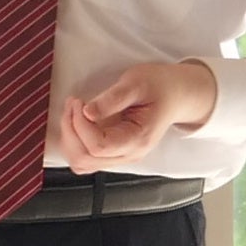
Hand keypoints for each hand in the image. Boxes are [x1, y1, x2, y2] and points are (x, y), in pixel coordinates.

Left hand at [61, 61, 218, 171]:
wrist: (175, 94)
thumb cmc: (160, 86)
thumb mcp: (137, 82)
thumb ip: (113, 98)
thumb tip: (88, 112)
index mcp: (138, 139)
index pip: (98, 146)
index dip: (80, 125)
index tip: (78, 102)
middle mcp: (129, 154)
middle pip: (85, 159)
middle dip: (70, 130)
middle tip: (73, 103)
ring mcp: (120, 156)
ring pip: (81, 162)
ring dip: (69, 137)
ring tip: (74, 110)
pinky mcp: (112, 152)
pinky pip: (84, 157)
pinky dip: (73, 141)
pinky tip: (78, 121)